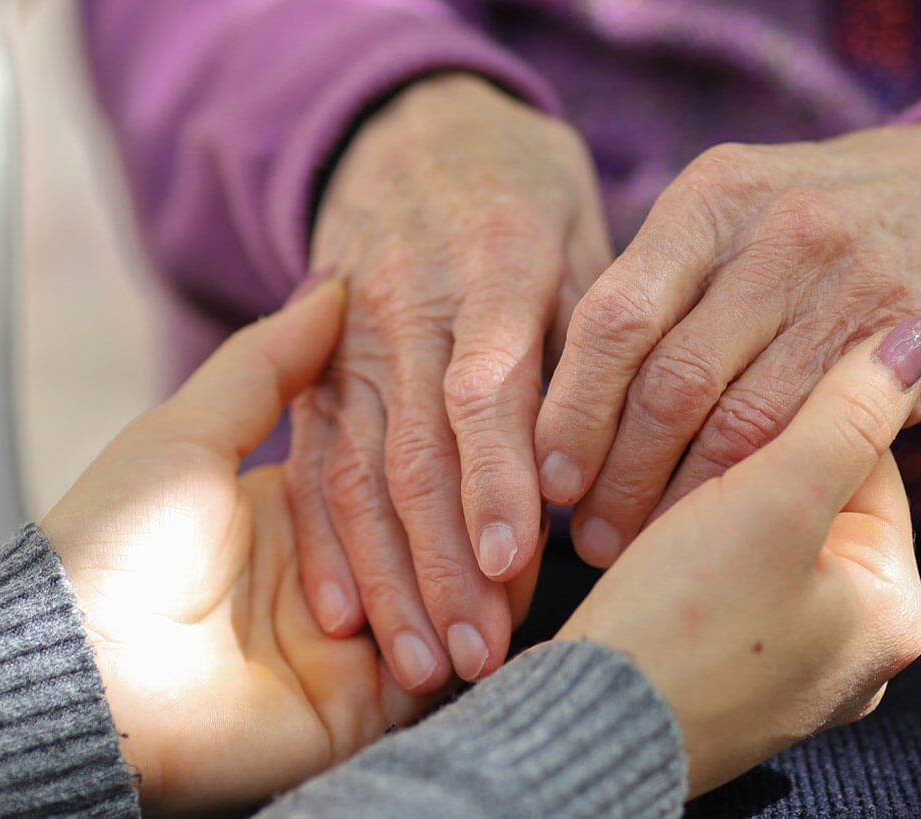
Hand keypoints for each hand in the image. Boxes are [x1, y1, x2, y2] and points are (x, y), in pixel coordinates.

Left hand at [41, 283, 511, 812]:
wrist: (82, 669)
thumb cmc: (115, 542)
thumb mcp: (190, 432)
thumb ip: (265, 366)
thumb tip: (332, 288)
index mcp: (291, 512)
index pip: (393, 471)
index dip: (446, 449)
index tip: (498, 415)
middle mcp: (331, 580)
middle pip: (431, 539)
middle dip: (482, 519)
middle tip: (534, 484)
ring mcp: (350, 648)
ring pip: (448, 603)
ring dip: (486, 580)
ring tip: (529, 548)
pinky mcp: (360, 708)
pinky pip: (438, 674)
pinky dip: (474, 640)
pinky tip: (507, 605)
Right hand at [289, 73, 610, 691]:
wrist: (413, 130)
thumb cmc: (527, 198)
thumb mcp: (579, 237)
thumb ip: (593, 344)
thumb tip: (609, 464)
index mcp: (492, 270)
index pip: (488, 389)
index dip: (497, 479)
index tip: (519, 565)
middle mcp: (408, 310)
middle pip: (416, 451)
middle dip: (445, 564)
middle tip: (478, 658)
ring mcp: (348, 344)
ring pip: (357, 473)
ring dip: (388, 577)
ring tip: (421, 665)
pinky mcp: (312, 372)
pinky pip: (311, 464)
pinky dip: (324, 544)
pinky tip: (343, 616)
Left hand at [535, 122, 920, 564]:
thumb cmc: (822, 229)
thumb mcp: (737, 216)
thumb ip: (659, 286)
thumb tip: (553, 397)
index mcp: (715, 198)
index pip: (615, 317)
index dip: (573, 410)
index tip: (548, 477)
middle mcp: (780, 234)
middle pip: (670, 382)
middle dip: (618, 474)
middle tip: (589, 532)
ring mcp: (852, 288)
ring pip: (741, 427)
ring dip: (682, 502)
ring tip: (643, 543)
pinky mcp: (912, 348)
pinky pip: (816, 442)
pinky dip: (761, 495)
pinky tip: (727, 527)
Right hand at [556, 319, 920, 795]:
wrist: (583, 731)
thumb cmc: (683, 626)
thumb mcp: (776, 499)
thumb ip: (848, 411)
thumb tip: (919, 337)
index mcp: (895, 611)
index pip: (869, 464)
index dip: (798, 413)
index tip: (733, 391)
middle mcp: (856, 651)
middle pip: (815, 505)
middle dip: (749, 465)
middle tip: (685, 445)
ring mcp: (790, 672)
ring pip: (760, 543)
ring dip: (708, 505)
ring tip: (653, 497)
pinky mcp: (726, 681)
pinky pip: (721, 589)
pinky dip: (684, 556)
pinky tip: (643, 546)